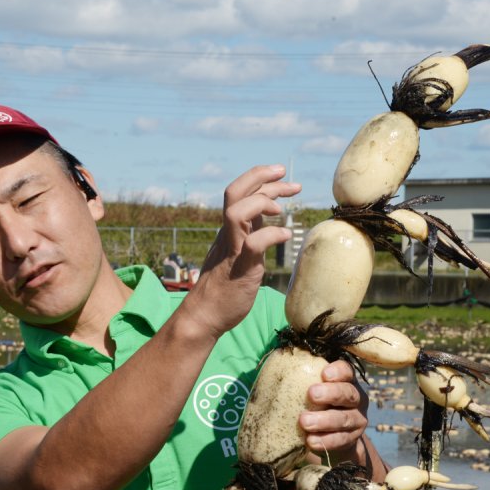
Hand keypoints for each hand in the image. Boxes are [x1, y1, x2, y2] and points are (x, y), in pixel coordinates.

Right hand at [185, 165, 299, 338]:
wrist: (203, 316)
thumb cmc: (223, 289)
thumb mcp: (237, 252)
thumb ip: (248, 235)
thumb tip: (264, 219)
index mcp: (227, 231)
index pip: (238, 192)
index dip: (259, 178)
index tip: (281, 175)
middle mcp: (227, 235)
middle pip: (234, 192)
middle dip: (260, 176)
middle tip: (283, 173)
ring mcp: (232, 251)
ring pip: (237, 212)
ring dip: (262, 202)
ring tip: (281, 209)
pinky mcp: (240, 269)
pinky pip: (254, 244)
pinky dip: (272, 235)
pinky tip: (286, 237)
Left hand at [299, 360, 368, 460]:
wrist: (332, 436)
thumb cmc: (315, 405)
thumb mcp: (308, 390)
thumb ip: (298, 380)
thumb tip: (272, 369)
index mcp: (345, 381)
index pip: (346, 371)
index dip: (338, 371)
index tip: (324, 374)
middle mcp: (356, 398)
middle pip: (348, 393)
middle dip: (331, 393)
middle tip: (311, 395)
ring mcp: (357, 419)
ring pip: (344, 418)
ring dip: (325, 420)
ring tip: (305, 422)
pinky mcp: (352, 439)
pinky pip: (341, 440)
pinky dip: (326, 441)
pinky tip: (310, 441)